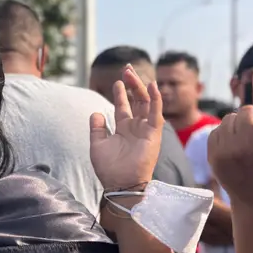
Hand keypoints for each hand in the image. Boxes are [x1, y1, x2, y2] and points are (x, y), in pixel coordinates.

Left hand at [90, 65, 164, 191]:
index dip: (121, 92)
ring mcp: (145, 130)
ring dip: (140, 87)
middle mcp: (136, 127)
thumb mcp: (98, 144)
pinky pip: (156, 114)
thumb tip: (96, 112)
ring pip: (146, 103)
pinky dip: (156, 100)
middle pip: (136, 100)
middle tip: (127, 69)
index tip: (118, 80)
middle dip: (132, 84)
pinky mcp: (153, 135)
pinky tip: (153, 86)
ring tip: (131, 73)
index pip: (124, 106)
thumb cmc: (109, 168)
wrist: (119, 183)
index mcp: (123, 129)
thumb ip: (97, 128)